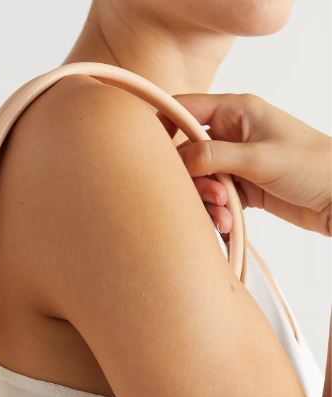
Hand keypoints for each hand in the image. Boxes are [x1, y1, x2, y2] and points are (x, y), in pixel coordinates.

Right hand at [159, 93, 331, 236]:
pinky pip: (212, 199)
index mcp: (236, 111)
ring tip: (225, 215)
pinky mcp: (240, 188)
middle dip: (191, 179)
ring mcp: (234, 161)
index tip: (148, 154)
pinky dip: (216, 213)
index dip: (161, 126)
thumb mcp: (259, 159)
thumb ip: (214, 156)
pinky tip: (228, 223)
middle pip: (185, 152)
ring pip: (197, 180)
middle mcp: (231, 133)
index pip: (184, 108)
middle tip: (212, 196)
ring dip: (205, 201)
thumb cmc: (312, 166)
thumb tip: (176, 159)